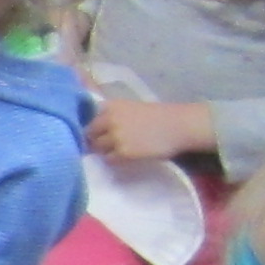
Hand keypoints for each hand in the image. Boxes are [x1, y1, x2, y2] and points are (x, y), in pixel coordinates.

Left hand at [86, 98, 213, 162]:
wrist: (178, 126)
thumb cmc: (156, 117)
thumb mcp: (129, 107)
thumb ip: (110, 115)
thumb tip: (90, 128)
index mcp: (110, 106)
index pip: (86, 118)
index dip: (89, 128)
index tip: (92, 134)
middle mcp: (109, 119)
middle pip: (88, 134)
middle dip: (93, 140)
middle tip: (104, 145)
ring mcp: (115, 136)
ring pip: (97, 148)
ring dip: (104, 150)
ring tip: (118, 150)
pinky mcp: (123, 151)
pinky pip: (109, 159)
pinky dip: (114, 159)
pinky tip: (126, 156)